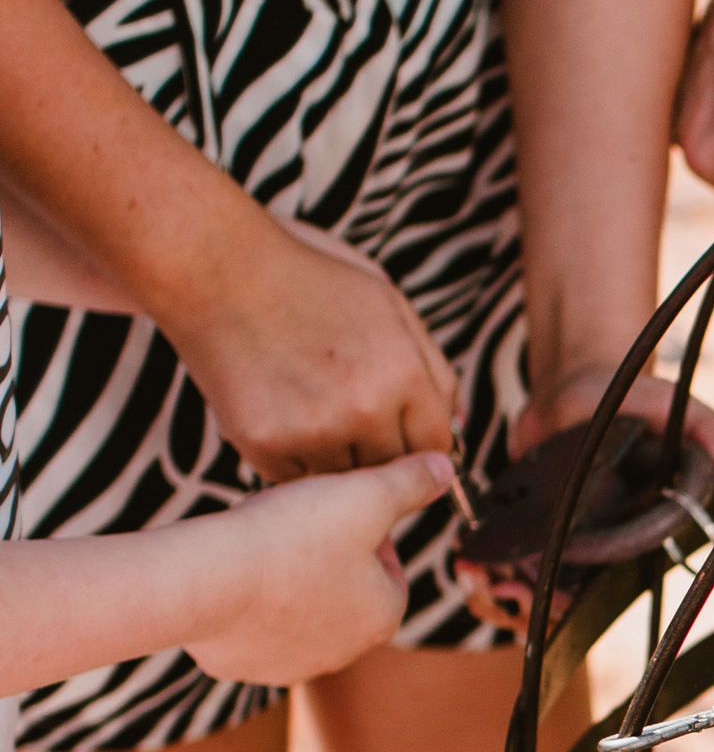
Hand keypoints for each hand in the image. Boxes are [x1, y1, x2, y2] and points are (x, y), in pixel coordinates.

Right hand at [160, 210, 456, 481]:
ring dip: (334, 460)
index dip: (421, 449)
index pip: (436, 448)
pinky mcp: (266, 445)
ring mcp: (315, 431)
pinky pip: (296, 480)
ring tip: (310, 410)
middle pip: (392, 472)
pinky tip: (281, 415)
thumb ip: (432, 366)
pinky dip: (293, 460)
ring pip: (344, 482)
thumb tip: (457, 423)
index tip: (401, 442)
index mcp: (405, 373)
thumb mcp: (389, 303)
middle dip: (378, 454)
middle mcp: (366, 409)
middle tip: (348, 421)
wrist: (217, 269)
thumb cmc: (306, 278)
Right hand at [184, 454, 456, 682]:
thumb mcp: (366, 495)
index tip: (338, 509)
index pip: (388, 569)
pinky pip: (249, 629)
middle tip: (297, 521)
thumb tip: (446, 469)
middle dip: (326, 557)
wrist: (207, 578)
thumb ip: (410, 481)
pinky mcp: (241, 666)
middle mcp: (343, 654)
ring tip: (262, 543)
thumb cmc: (293, 536)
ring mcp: (288, 666)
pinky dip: (245, 603)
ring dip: (286, 580)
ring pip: (295, 612)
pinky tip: (231, 572)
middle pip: (342, 593)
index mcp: (383, 617)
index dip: (366, 532)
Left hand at [458, 370, 713, 631]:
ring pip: (531, 586)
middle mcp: (598, 537)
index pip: (608, 580)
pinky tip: (468, 566)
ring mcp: (561, 531)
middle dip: (533, 607)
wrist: (577, 380)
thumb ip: (703, 429)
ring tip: (480, 582)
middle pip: (565, 597)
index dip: (576, 602)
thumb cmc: (629, 395)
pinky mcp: (527, 519)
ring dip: (503, 595)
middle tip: (503, 593)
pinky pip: (505, 560)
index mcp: (632, 527)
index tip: (551, 601)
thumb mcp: (667, 406)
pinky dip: (484, 570)